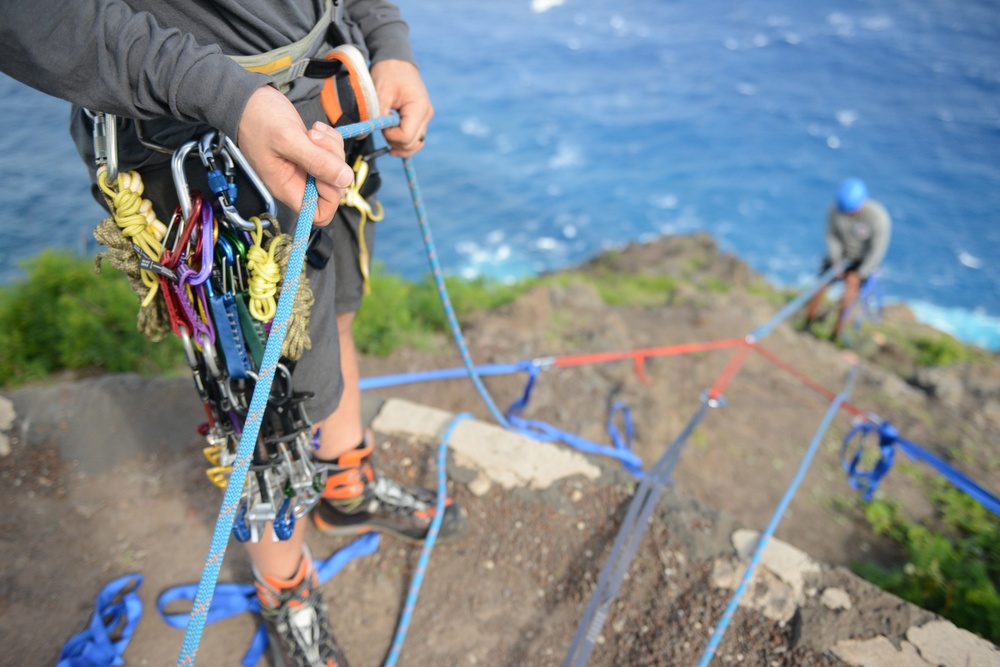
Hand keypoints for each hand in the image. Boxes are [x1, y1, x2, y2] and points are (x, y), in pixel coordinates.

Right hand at [237, 85, 354, 225]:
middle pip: (333, 188)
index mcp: (288, 188)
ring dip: (331, 148)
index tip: (326, 173)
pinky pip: (332, 153)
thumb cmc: (258, 120)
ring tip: (312, 132)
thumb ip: (316, 161)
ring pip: (336, 168)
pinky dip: (330, 139)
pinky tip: (315, 128)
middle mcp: (298, 181)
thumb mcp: (288, 140)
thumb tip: (346, 179)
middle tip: (316, 142)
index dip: (331, 198)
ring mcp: (305, 166)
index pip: (319, 214)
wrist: (248, 99)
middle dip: (333, 164)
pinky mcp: (310, 152)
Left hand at [370, 59, 433, 156]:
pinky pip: (415, 138)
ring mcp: (425, 117)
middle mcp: (426, 115)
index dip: (390, 136)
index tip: (380, 125)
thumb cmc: (388, 73)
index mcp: (418, 107)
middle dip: (393, 140)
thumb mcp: (379, 92)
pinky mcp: (421, 118)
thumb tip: (367, 133)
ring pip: (415, 144)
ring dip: (399, 144)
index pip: (406, 136)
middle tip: (381, 127)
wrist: (397, 61)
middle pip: (411, 143)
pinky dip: (404, 143)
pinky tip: (393, 142)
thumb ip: (376, 115)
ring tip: (386, 135)